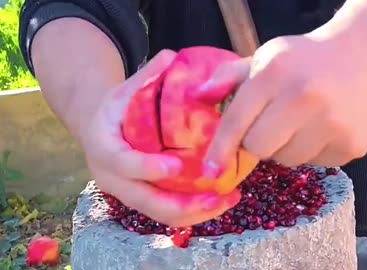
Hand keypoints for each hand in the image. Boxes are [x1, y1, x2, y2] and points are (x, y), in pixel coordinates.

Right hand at [80, 50, 240, 226]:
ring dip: (194, 213)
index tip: (176, 168)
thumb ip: (146, 75)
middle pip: (145, 200)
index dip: (147, 168)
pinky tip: (217, 202)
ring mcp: (126, 192)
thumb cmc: (116, 108)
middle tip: (216, 197)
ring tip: (226, 201)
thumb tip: (170, 55)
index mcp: (103, 147)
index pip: (123, 163)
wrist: (99, 130)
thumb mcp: (125, 88)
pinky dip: (191, 212)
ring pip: (158, 213)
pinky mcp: (141, 199)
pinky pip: (165, 212)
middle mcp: (112, 177)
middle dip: (182, 204)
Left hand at [193, 30, 366, 171]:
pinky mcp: (353, 145)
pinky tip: (324, 127)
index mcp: (276, 74)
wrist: (365, 52)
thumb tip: (197, 97)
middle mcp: (305, 99)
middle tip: (272, 125)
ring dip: (286, 147)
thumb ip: (229, 77)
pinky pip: (315, 163)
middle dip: (257, 142)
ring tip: (302, 122)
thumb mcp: (266, 57)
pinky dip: (312, 151)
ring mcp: (333, 125)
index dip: (221, 149)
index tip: (211, 171)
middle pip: (259, 148)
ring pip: (287, 160)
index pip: (237, 122)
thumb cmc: (306, 58)